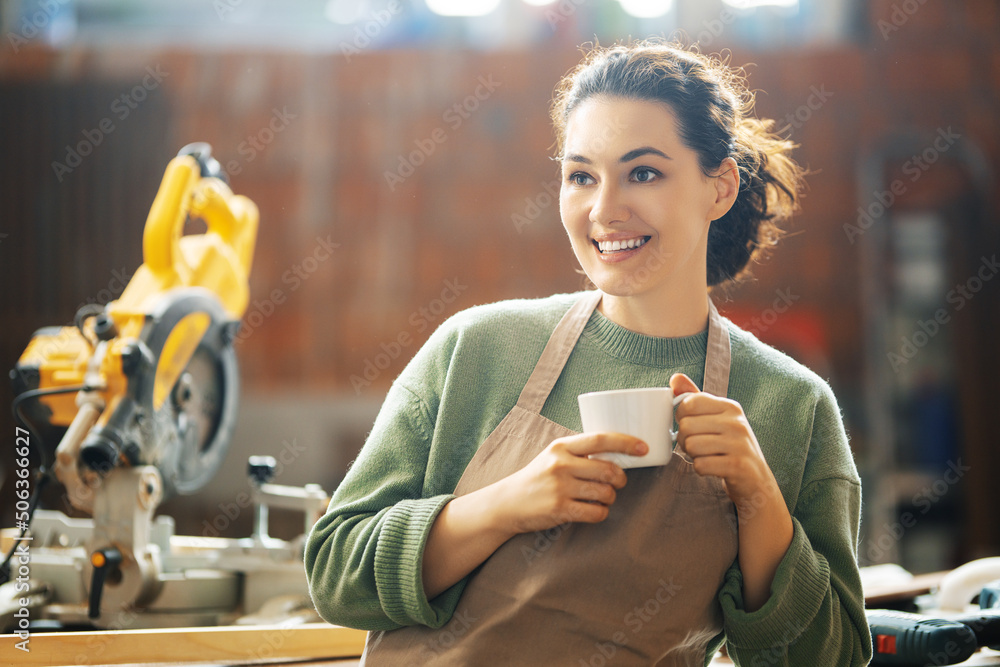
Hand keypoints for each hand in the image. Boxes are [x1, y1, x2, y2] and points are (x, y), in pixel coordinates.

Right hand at [490, 433, 646, 534]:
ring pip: (605, 493)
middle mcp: (561, 464)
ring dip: (610, 498)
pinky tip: (593, 510)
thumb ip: (580, 453)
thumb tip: (618, 452)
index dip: (626, 442)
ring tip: (601, 498)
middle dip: (621, 479)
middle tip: (618, 483)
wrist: (508, 502)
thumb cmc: (538, 478)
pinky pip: (596, 513)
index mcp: (561, 447)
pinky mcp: (560, 509)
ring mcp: (560, 487)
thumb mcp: (553, 457)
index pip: (600, 439)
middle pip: (608, 470)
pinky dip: (601, 513)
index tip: (643, 447)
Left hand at [670, 373, 780, 507]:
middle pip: (686, 426)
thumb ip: (695, 398)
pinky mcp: (737, 466)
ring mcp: (739, 444)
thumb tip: (675, 378)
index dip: (682, 417)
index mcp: (730, 407)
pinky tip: (714, 467)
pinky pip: (700, 465)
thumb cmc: (731, 446)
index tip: (692, 426)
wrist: (756, 480)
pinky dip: (701, 469)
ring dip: (693, 455)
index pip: (689, 403)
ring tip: (708, 456)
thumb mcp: (717, 418)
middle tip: (699, 446)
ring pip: (691, 446)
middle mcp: (736, 422)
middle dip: (685, 440)